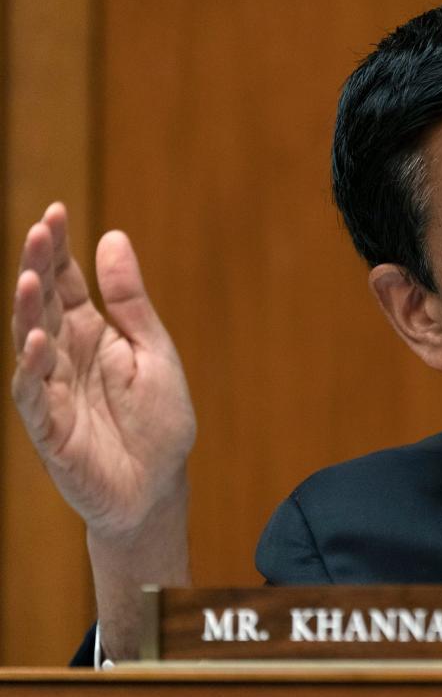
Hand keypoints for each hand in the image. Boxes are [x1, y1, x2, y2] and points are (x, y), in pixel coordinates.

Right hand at [11, 202, 195, 542]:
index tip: (56, 211)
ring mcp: (52, 391)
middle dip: (38, 267)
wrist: (157, 484)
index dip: (59, 250)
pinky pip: (33, 395)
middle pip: (45, 304)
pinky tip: (37, 341)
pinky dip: (32, 369)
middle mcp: (65, 356)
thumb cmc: (157, 420)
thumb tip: (113, 236)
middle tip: (39, 229)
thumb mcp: (153, 350)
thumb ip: (131, 301)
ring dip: (28, 311)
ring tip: (29, 276)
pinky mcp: (49, 428)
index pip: (68, 284)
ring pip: (30, 343)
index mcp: (92, 334)